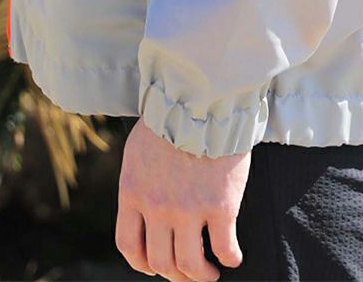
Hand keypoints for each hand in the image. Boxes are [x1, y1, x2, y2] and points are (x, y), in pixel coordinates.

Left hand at [115, 116, 248, 280]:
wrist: (203, 98)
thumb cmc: (173, 117)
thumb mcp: (139, 150)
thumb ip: (140, 183)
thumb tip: (145, 206)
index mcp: (133, 192)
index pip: (129, 246)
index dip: (143, 263)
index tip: (157, 266)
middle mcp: (157, 208)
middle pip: (160, 262)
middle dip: (175, 275)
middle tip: (189, 272)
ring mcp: (189, 209)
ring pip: (190, 265)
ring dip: (201, 276)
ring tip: (211, 272)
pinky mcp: (221, 206)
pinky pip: (225, 248)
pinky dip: (230, 258)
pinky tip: (234, 255)